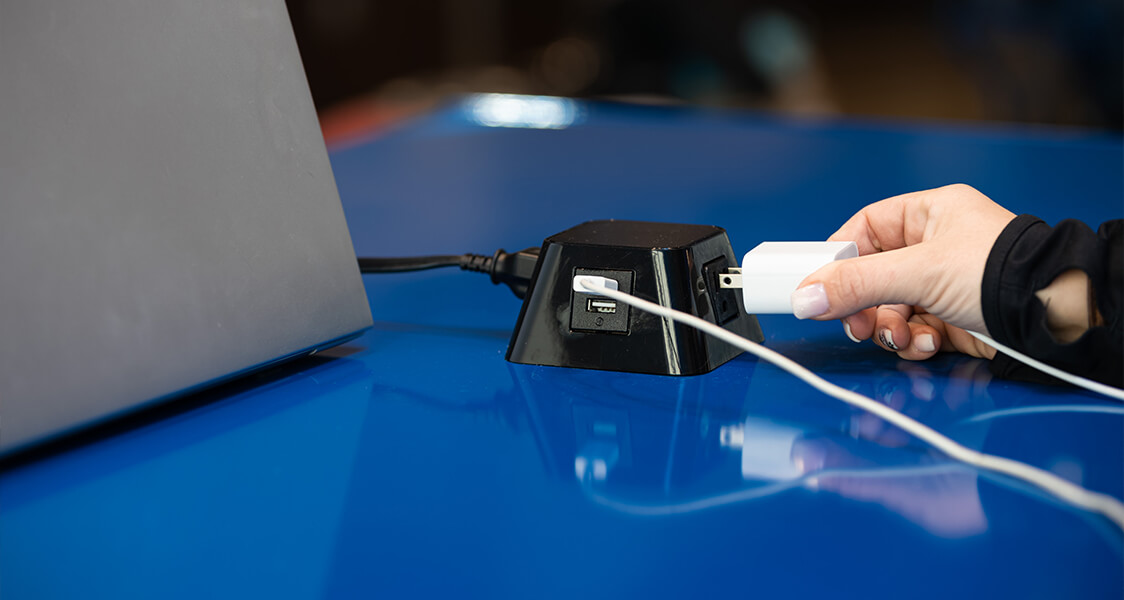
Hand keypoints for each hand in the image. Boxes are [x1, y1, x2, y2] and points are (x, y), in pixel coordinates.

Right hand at [791, 184, 1015, 359]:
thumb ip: (856, 284)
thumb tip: (806, 296)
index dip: (839, 258)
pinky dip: (914, 341)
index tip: (818, 284)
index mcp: (930, 214)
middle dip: (864, 305)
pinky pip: (913, 331)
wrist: (1054, 317)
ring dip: (888, 328)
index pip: (864, 230)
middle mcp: (936, 247)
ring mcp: (944, 285)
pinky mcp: (954, 320)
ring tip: (902, 335)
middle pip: (872, 277)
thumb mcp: (918, 271)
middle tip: (856, 323)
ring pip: (889, 309)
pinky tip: (928, 343)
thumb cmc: (1003, 272)